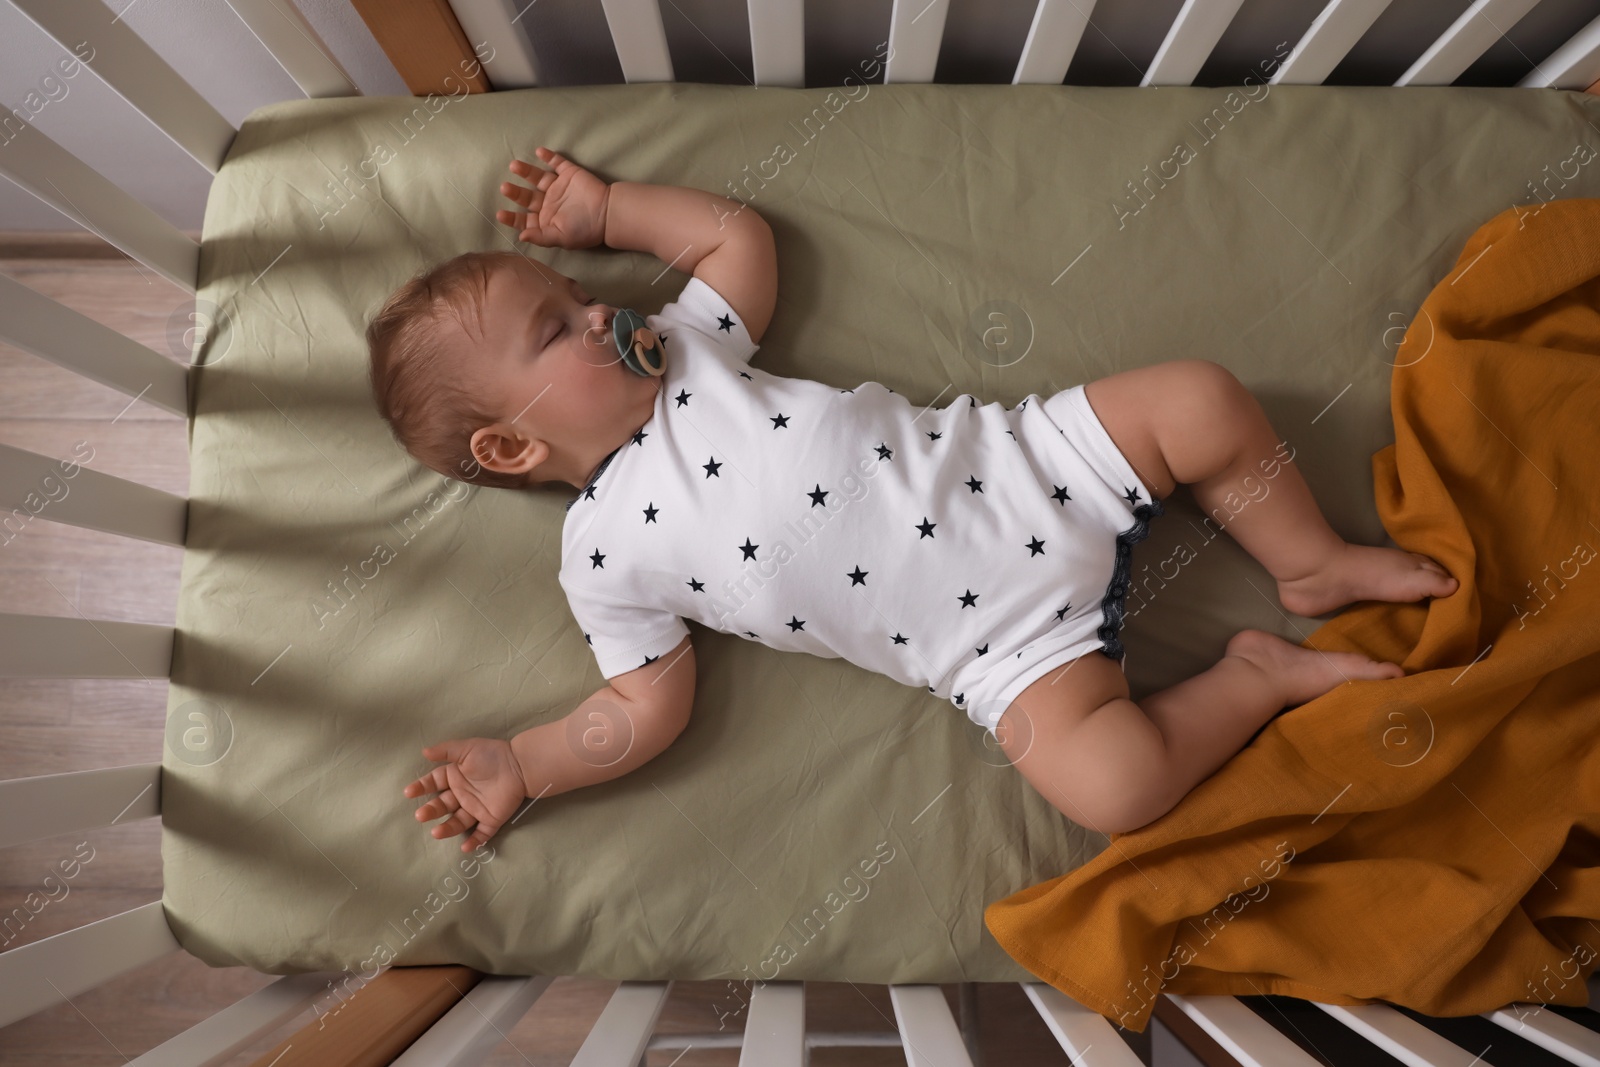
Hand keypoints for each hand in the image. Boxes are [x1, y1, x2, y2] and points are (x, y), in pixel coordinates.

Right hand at [404, 737, 527, 850]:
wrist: (520, 764)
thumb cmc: (492, 754)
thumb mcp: (467, 748)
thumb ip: (446, 750)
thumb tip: (424, 752)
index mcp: (455, 777)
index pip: (433, 783)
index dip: (421, 787)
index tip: (409, 792)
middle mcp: (462, 795)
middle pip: (442, 805)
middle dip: (431, 811)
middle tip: (420, 816)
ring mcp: (476, 808)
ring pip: (458, 822)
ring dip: (447, 829)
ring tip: (436, 832)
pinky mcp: (491, 818)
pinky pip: (482, 833)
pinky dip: (475, 841)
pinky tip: (465, 848)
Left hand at [496, 147, 609, 249]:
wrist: (608, 214)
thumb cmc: (585, 230)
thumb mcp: (561, 238)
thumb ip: (540, 237)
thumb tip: (520, 237)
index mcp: (544, 220)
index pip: (523, 219)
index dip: (512, 217)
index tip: (500, 214)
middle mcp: (548, 203)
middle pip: (526, 197)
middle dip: (515, 193)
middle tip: (505, 187)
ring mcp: (557, 187)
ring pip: (537, 177)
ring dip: (526, 171)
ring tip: (515, 166)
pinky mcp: (568, 173)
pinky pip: (556, 162)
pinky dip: (548, 156)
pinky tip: (539, 152)